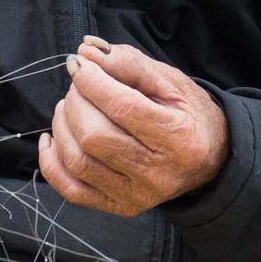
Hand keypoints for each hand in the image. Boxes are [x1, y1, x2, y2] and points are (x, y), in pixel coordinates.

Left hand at [38, 37, 229, 217]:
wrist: (209, 160)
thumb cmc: (186, 114)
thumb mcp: (169, 81)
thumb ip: (128, 64)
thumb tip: (85, 54)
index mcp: (179, 138)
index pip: (123, 108)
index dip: (92, 82)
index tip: (80, 63)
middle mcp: (159, 174)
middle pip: (94, 136)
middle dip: (76, 102)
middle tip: (79, 86)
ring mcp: (137, 196)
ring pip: (79, 162)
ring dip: (62, 126)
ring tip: (69, 106)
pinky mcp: (120, 207)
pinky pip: (70, 189)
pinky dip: (51, 162)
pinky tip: (52, 139)